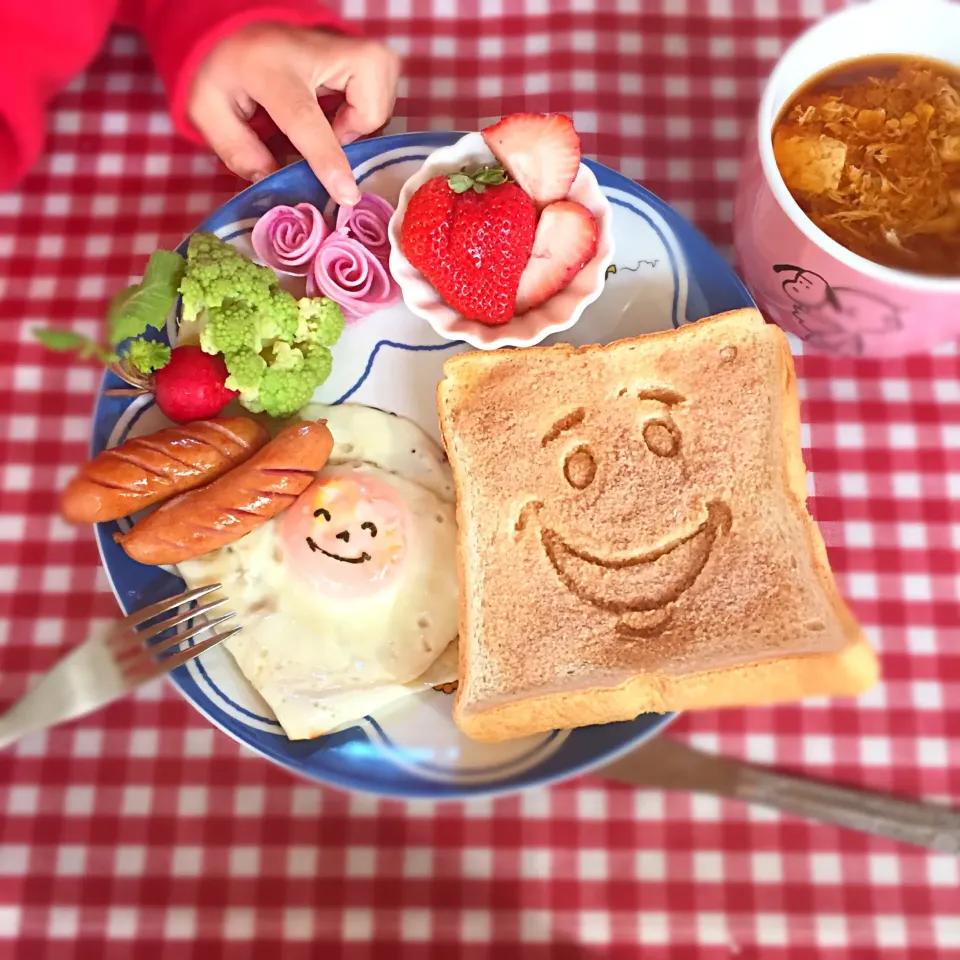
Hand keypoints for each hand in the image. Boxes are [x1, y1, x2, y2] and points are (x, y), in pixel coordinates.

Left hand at [188, 24, 399, 204]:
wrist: (246, 27)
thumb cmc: (230, 70)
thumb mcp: (209, 109)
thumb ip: (237, 149)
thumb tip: (272, 180)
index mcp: (271, 68)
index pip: (305, 119)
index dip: (327, 158)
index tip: (347, 194)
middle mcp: (319, 50)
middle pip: (368, 109)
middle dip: (353, 134)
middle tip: (324, 133)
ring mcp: (350, 45)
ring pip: (383, 105)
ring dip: (358, 124)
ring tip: (328, 118)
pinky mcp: (371, 52)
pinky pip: (387, 98)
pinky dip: (368, 112)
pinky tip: (340, 106)